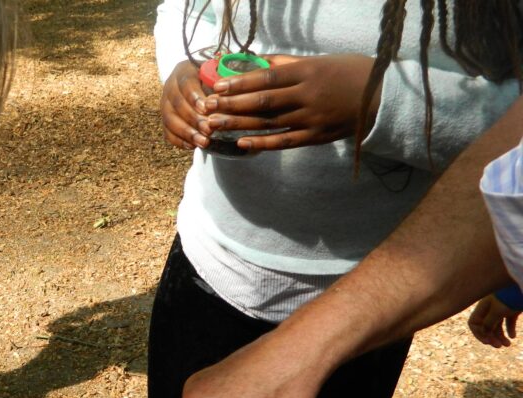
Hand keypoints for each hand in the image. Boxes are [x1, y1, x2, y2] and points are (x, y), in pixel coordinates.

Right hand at [161, 59, 212, 149]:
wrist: (202, 83)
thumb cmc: (215, 78)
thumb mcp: (219, 75)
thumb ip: (220, 85)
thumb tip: (220, 101)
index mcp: (183, 71)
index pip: (185, 83)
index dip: (194, 97)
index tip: (207, 109)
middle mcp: (170, 86)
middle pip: (177, 104)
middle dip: (193, 119)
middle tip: (209, 130)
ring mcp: (165, 104)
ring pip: (170, 120)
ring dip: (187, 133)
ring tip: (203, 142)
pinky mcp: (165, 119)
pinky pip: (167, 132)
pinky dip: (179, 141)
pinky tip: (193, 146)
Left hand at [203, 54, 378, 150]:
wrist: (384, 97)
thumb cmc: (349, 72)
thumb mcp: (319, 60)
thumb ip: (286, 64)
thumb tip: (255, 62)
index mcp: (307, 72)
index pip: (267, 78)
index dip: (240, 83)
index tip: (217, 86)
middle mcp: (307, 96)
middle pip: (263, 102)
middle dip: (232, 106)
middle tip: (207, 108)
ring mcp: (311, 118)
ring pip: (269, 123)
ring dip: (239, 125)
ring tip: (214, 125)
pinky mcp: (316, 136)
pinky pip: (284, 141)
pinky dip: (262, 143)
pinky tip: (241, 144)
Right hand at [468, 294, 519, 347]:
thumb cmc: (510, 297)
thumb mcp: (497, 311)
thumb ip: (488, 322)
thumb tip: (484, 333)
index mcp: (483, 307)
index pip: (474, 323)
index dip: (479, 334)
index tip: (488, 342)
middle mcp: (490, 308)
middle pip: (486, 326)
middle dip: (491, 337)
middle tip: (499, 346)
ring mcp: (501, 308)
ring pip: (497, 326)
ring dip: (500, 336)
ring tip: (508, 344)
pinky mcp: (512, 309)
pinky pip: (508, 322)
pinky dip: (509, 330)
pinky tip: (513, 336)